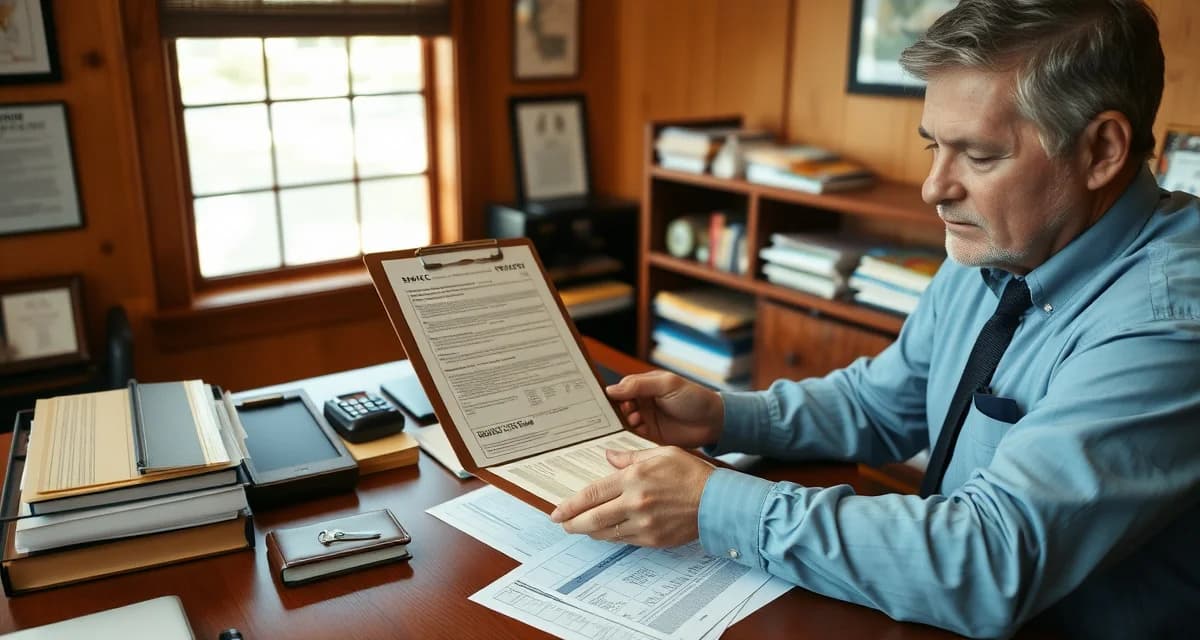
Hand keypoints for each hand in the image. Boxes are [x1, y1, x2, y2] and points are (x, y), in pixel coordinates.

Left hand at [550, 446, 713, 547]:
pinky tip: (606, 532)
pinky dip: (611, 537)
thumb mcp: (662, 453)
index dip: (570, 505)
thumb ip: (631, 457)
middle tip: (562, 524)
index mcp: (635, 478)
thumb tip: (608, 457)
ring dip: (590, 532)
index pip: (592, 494)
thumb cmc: (692, 473)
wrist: (719, 501)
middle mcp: (636, 503)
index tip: (557, 511)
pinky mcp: (654, 539)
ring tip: (581, 527)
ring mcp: (645, 524)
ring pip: (606, 533)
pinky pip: (624, 540)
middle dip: (573, 524)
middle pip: (593, 519)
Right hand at [606, 370, 723, 448]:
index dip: (613, 395)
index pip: (621, 389)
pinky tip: (636, 432)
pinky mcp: (650, 436)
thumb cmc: (694, 397)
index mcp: (644, 386)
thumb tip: (611, 389)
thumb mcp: (667, 384)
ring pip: (624, 422)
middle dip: (617, 411)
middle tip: (625, 412)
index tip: (607, 400)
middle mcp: (642, 403)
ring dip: (624, 423)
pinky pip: (633, 436)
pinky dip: (629, 436)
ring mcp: (645, 420)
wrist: (713, 422)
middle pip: (619, 407)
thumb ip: (639, 385)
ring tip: (636, 420)